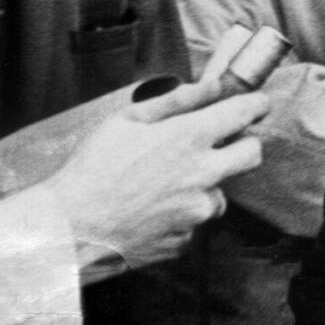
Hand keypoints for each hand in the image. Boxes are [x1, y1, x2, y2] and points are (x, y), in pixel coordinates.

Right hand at [47, 87, 267, 283]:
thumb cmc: (92, 169)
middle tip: (219, 144)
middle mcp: (202, 175)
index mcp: (189, 138)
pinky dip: (182, 214)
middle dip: (242, 145)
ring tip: (163, 185)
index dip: (255, 105)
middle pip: (252, 154)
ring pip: (221, 192)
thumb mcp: (128, 120)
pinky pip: (196, 222)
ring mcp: (197, 212)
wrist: (70, 229)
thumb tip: (212, 84)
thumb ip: (177, 100)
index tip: (254, 105)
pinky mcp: (187, 240)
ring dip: (205, 186)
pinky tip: (151, 210)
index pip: (245, 113)